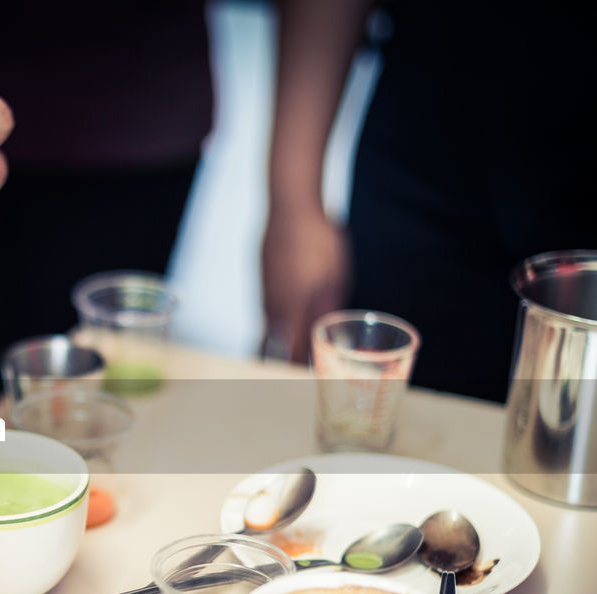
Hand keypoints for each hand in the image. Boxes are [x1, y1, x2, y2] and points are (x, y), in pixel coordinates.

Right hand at [260, 208, 349, 362]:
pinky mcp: (262, 280)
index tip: (305, 384)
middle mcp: (271, 307)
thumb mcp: (335, 280)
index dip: (296, 372)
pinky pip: (268, 310)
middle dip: (284, 363)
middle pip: (273, 346)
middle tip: (294, 377)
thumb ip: (330, 312)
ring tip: (291, 355)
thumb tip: (334, 339)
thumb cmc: (318, 242)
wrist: (291, 207)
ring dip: (280, 342)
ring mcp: (263, 293)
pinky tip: (288, 320)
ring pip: (270, 327)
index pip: (289, 354)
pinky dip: (277, 321)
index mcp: (291, 311)